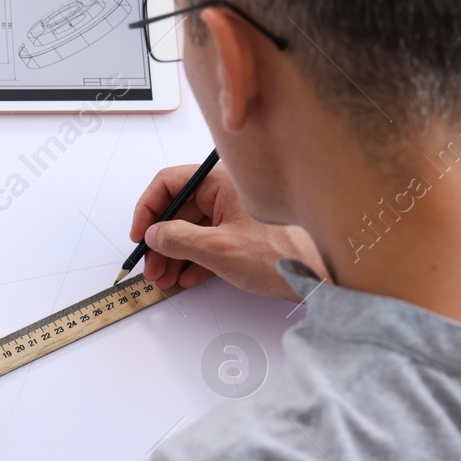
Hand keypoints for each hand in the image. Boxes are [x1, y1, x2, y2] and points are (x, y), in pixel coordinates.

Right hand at [129, 162, 324, 299]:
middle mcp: (228, 192)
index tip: (139, 234)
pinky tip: (185, 277)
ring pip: (193, 230)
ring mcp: (236, 214)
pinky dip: (193, 260)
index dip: (148, 209)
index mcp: (222, 182)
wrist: (321, 277)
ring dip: (173, 255)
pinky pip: (209, 243)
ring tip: (163, 278)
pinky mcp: (244, 236)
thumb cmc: (283, 256)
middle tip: (150, 265)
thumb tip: (155, 235)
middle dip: (160, 240)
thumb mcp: (219, 249)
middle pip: (179, 210)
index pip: (169, 183)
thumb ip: (178, 239)